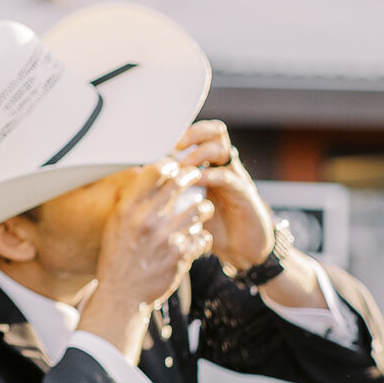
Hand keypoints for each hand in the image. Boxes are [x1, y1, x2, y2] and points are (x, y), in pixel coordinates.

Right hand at [79, 162, 214, 358]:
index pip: (154, 172)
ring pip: (198, 209)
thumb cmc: (118, 257)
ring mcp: (166, 238)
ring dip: (203, 207)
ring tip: (202, 209)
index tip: (176, 165)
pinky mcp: (182, 255)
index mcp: (128, 210)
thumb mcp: (115, 225)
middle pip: (179, 184)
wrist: (122, 295)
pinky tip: (197, 237)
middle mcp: (147, 220)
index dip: (169, 164)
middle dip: (192, 176)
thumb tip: (147, 175)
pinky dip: (202, 235)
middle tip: (196, 175)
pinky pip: (202, 235)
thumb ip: (131, 201)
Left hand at [172, 119, 276, 275]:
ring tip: (182, 165)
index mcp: (212, 166)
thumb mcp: (189, 207)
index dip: (184, 133)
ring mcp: (236, 178)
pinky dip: (210, 176)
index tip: (164, 144)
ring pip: (222, 147)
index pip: (202, 134)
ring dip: (199, 153)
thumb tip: (139, 186)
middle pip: (216, 131)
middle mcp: (226, 167)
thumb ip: (171, 194)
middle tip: (175, 146)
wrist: (244, 251)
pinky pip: (228, 177)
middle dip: (194, 134)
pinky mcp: (244, 194)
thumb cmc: (216, 228)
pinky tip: (196, 180)